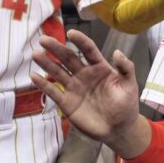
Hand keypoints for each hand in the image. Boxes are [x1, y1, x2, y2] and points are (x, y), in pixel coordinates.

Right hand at [31, 30, 146, 156]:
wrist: (119, 129)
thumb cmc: (125, 105)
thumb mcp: (129, 85)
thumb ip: (126, 68)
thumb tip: (118, 52)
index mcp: (99, 67)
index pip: (88, 50)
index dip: (80, 41)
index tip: (71, 33)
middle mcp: (84, 74)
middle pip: (68, 58)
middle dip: (56, 48)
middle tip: (44, 39)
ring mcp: (74, 88)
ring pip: (58, 72)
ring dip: (46, 63)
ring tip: (35, 54)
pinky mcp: (67, 102)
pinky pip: (53, 91)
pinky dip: (43, 84)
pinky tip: (33, 76)